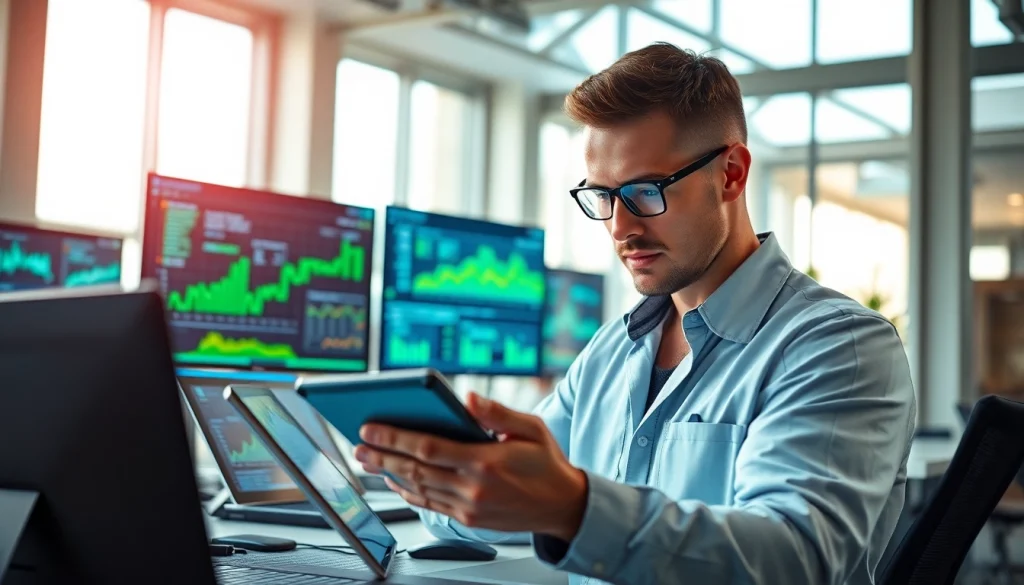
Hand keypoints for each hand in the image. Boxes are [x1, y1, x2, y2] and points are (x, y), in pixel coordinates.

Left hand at [353, 392, 587, 541]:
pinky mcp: (470, 519)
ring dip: (389, 474)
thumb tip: (467, 398)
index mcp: (486, 462)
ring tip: (368, 461)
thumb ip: (497, 412)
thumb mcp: (531, 429)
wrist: (564, 506)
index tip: (371, 428)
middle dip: (382, 456)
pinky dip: (408, 493)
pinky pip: (431, 505)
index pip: (428, 448)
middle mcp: (474, 488)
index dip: (395, 438)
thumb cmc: (547, 464)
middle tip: (358, 445)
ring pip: (419, 489)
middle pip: (415, 470)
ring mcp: (470, 506)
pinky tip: (395, 481)